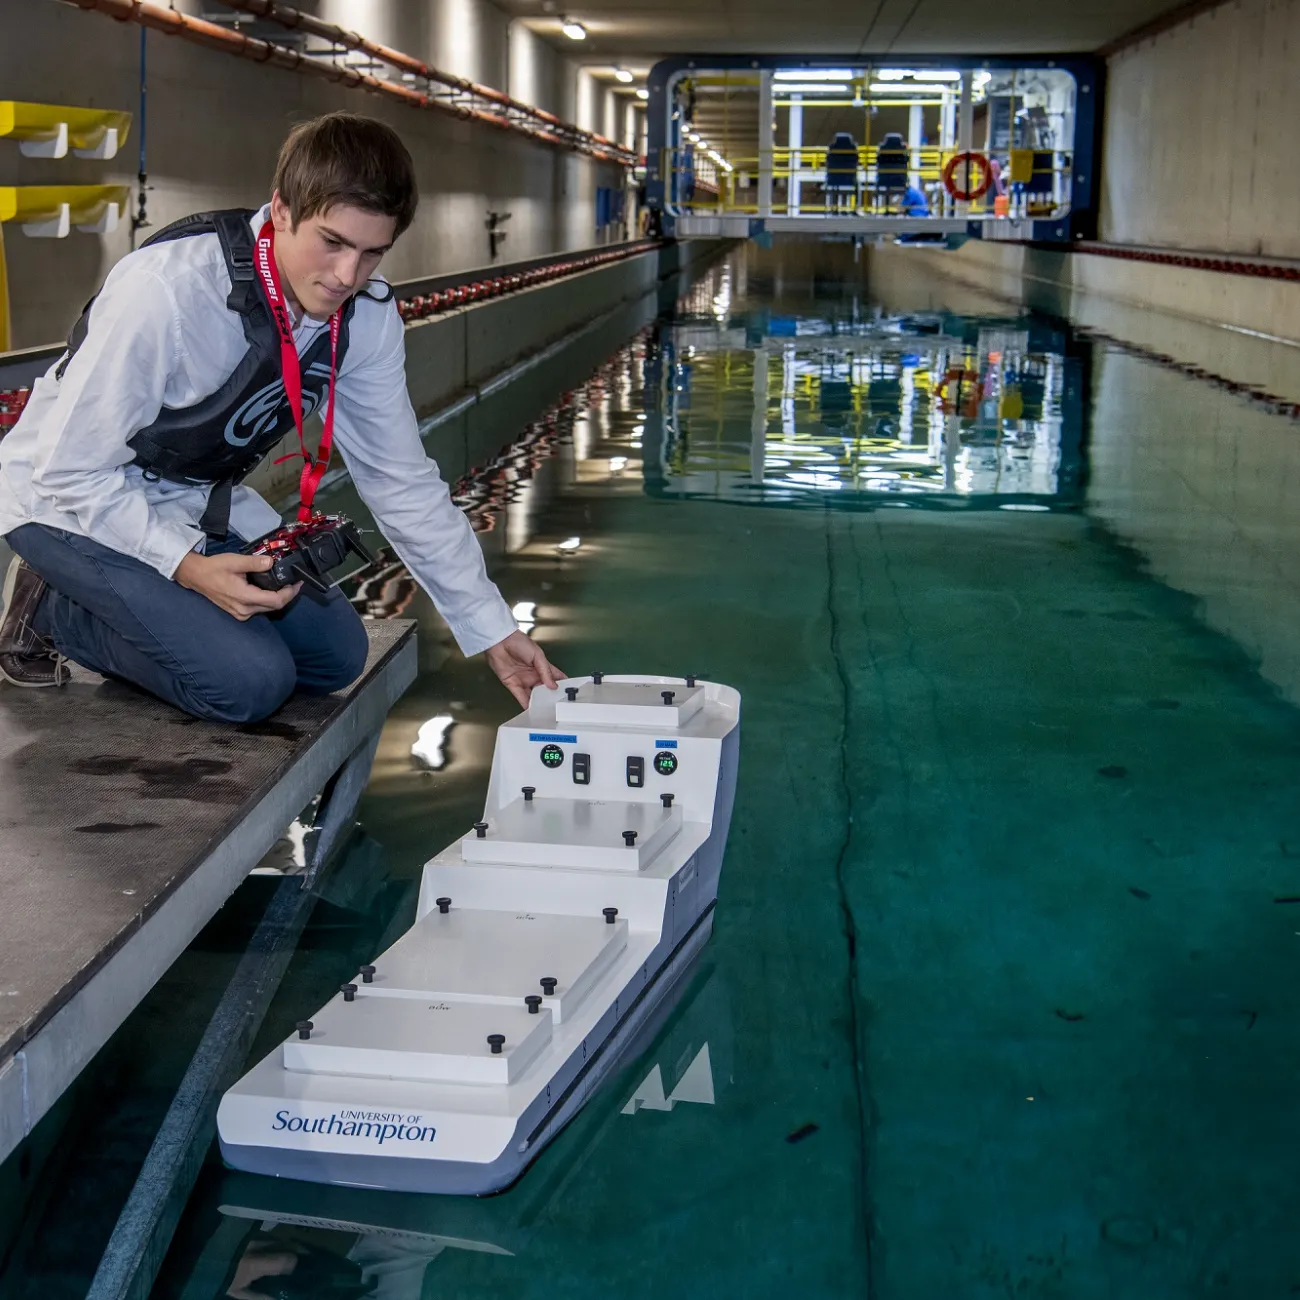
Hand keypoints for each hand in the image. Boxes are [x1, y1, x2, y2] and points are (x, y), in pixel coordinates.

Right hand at [175, 550, 302, 620]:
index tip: (298, 583)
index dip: (290, 593)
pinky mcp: (239, 613)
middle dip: (287, 595)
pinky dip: (269, 600)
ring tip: (286, 585)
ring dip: (279, 598)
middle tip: (295, 583)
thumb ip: (255, 562)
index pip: (276, 601)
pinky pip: (260, 609)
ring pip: (268, 609)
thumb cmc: (214, 568)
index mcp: (244, 597)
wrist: (197, 577)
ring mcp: (241, 613)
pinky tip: (272, 590)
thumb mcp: (235, 561)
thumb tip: (271, 562)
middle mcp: (244, 610)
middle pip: (274, 606)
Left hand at [484, 629, 562, 708]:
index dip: (562, 685)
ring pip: (533, 696)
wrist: (501, 641)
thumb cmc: (518, 642)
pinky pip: (521, 697)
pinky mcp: (513, 684)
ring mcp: (524, 680)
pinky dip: (526, 704)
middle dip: (550, 697)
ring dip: (538, 703)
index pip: (555, 678)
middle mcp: (533, 675)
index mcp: (542, 666)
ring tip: (545, 711)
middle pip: (544, 690)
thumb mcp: (538, 655)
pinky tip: (531, 710)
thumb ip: (546, 671)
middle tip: (556, 705)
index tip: (568, 693)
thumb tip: (553, 685)